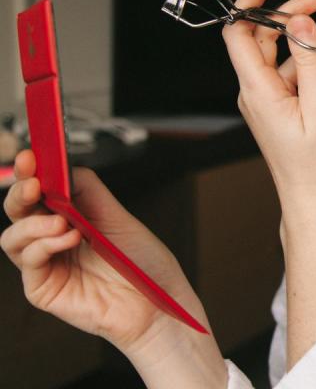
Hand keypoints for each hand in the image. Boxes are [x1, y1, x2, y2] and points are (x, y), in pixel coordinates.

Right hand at [1, 151, 226, 386]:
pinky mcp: (43, 288)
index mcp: (71, 217)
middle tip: (33, 183)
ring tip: (63, 223)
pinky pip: (29, 260)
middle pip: (18, 210)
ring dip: (33, 223)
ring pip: (13, 236)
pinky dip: (45, 244)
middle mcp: (53, 239)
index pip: (41, 191)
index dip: (31, 172)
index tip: (31, 156)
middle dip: (20, 192)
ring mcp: (46, 263)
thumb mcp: (118, 218)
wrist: (158, 303)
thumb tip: (65, 166)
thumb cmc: (144, 263)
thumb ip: (89, 193)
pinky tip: (69, 239)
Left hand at [221, 0, 315, 211]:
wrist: (313, 202)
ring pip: (283, 52)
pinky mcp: (282, 105)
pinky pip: (295, 71)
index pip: (237, 33)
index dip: (250, 3)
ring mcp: (268, 98)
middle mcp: (256, 92)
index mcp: (258, 91)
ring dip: (311, 35)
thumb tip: (299, 21)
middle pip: (262, 37)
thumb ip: (310, 61)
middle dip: (289, 13)